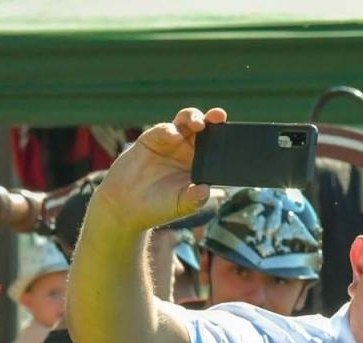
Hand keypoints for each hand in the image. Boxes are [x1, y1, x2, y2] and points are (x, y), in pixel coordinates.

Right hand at [91, 106, 224, 233]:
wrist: (127, 205)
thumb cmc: (159, 207)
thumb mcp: (181, 205)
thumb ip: (194, 198)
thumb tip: (206, 189)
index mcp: (201, 165)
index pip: (216, 148)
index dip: (225, 138)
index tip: (234, 134)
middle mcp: (188, 151)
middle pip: (204, 129)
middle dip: (212, 120)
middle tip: (219, 116)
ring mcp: (170, 143)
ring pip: (185, 123)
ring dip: (193, 118)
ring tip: (198, 124)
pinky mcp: (151, 139)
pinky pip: (163, 130)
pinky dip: (169, 130)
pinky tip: (173, 136)